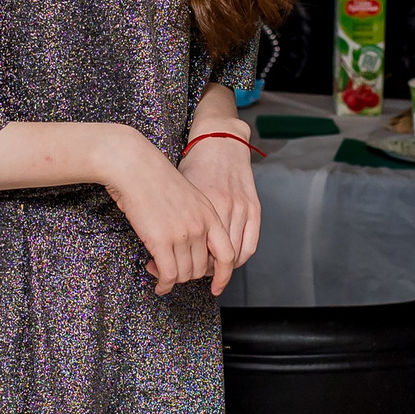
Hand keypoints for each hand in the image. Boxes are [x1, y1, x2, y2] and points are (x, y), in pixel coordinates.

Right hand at [98, 127, 230, 294]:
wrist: (134, 166)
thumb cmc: (155, 178)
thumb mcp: (188, 197)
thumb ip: (196, 220)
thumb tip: (191, 247)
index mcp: (210, 214)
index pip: (228, 255)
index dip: (224, 276)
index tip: (216, 287)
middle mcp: (200, 226)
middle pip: (202, 268)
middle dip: (187, 275)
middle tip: (171, 270)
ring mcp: (182, 234)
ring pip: (185, 274)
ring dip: (172, 278)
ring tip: (158, 270)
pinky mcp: (161, 241)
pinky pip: (168, 274)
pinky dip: (164, 284)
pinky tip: (159, 285)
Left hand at [179, 129, 261, 296]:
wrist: (219, 139)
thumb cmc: (194, 164)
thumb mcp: (178, 192)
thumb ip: (174, 219)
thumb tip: (160, 250)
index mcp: (201, 205)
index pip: (192, 252)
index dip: (179, 268)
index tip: (170, 273)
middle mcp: (224, 208)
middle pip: (212, 257)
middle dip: (198, 271)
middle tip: (187, 273)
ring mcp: (241, 208)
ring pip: (233, 256)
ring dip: (220, 268)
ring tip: (206, 270)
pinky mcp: (254, 208)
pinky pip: (250, 245)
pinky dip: (239, 258)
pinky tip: (228, 262)